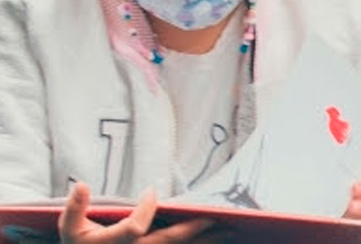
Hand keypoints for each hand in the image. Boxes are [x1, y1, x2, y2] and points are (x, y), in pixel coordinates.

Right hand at [59, 183, 218, 242]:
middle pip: (168, 241)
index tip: (151, 190)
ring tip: (230, 229)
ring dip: (205, 240)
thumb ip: (74, 207)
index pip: (134, 227)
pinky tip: (217, 237)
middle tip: (216, 216)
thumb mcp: (68, 228)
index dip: (144, 209)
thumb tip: (80, 183)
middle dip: (193, 228)